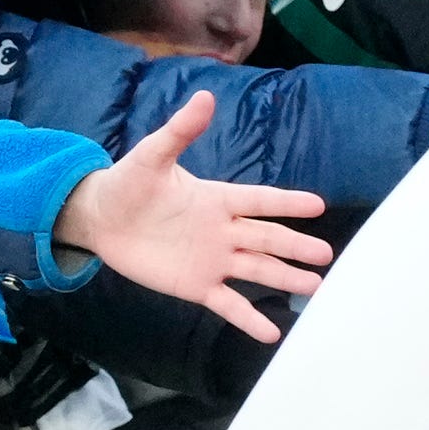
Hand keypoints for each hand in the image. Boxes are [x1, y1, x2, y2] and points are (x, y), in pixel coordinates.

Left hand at [49, 90, 332, 340]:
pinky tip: (272, 333)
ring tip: (315, 289)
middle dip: (295, 247)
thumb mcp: (152, 155)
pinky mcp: (196, 285)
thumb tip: (205, 96)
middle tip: (326, 256)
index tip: (318, 206)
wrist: (102, 218)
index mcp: (217, 198)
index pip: (260, 200)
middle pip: (266, 239)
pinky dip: (249, 319)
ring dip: (284, 279)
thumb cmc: (128, 182)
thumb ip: (180, 131)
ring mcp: (212, 260)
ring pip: (256, 270)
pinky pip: (228, 303)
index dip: (287, 203)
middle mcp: (222, 231)